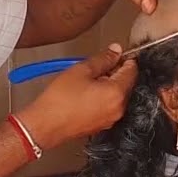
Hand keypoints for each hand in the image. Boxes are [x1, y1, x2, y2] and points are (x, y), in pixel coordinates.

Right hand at [14, 43, 136, 149]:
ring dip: (108, 85)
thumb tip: (115, 51)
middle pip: (127, 84)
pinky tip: (86, 94)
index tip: (116, 54)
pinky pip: (108, 106)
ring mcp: (111, 119)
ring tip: (88, 80)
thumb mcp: (81, 70)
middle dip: (115, 72)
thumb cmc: (59, 101)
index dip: (125, 59)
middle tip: (97, 66)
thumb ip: (103, 59)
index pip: (132, 70)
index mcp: (116, 93)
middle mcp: (118, 108)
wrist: (45, 125)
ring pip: (117, 95)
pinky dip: (102, 98)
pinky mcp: (102, 125)